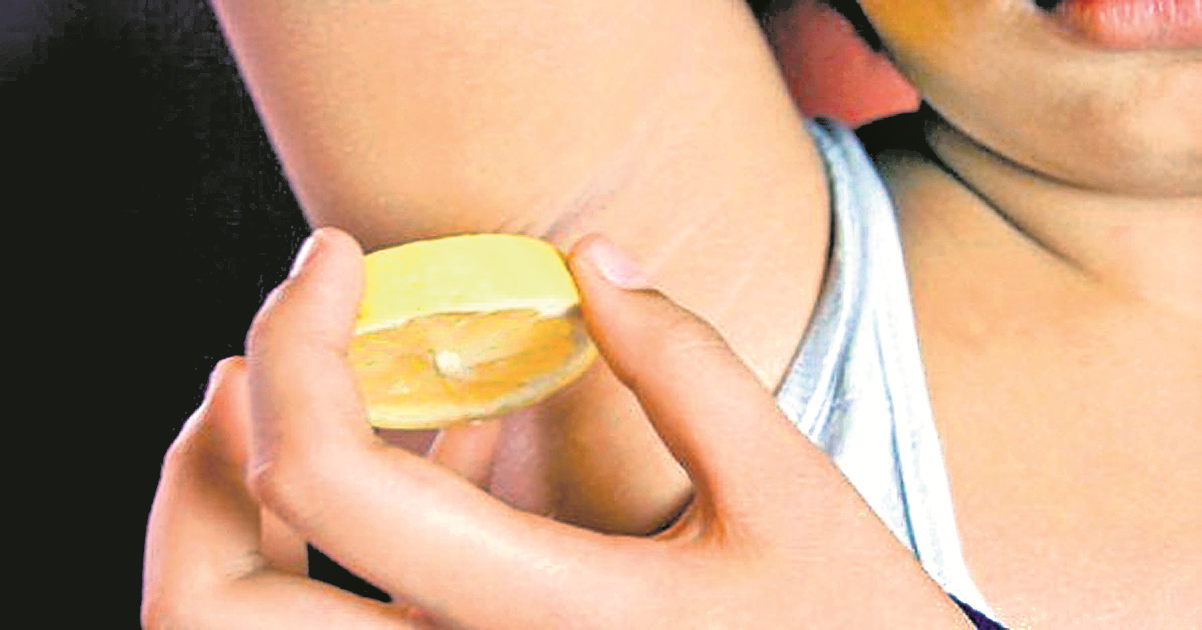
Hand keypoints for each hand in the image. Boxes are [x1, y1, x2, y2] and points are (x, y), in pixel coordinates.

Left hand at [143, 228, 971, 628]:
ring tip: (304, 382)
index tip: (333, 259)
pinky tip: (448, 452)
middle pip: (213, 611)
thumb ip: (686, 366)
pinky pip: (358, 622)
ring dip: (235, 507)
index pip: (328, 484)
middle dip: (194, 469)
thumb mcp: (789, 494)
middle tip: (246, 356)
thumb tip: (595, 263)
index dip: (298, 348)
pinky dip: (347, 533)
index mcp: (538, 620)